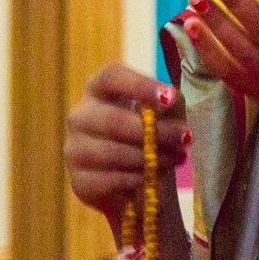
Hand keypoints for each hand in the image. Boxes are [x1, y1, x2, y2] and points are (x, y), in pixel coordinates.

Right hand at [65, 65, 189, 224]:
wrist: (138, 182)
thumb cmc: (151, 135)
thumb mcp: (166, 113)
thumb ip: (168, 103)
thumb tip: (167, 101)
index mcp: (99, 90)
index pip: (111, 77)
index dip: (139, 85)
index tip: (170, 98)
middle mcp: (80, 116)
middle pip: (112, 120)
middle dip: (154, 132)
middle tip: (183, 139)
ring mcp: (75, 150)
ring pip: (113, 153)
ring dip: (150, 158)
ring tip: (173, 159)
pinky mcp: (79, 181)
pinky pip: (111, 180)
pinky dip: (137, 179)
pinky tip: (150, 176)